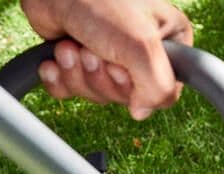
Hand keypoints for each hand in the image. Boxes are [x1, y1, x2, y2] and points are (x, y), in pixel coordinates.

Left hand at [20, 0, 193, 119]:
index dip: (138, 89)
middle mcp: (141, 52)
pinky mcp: (77, 60)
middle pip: (126, 97)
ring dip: (77, 75)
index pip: (164, 93)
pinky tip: (55, 59)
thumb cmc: (100, 1)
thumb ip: (158, 87)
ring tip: (72, 47)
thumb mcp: (142, 46)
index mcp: (168, 43)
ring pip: (97, 94)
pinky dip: (59, 78)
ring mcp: (108, 55)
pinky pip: (71, 91)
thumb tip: (141, 112)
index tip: (123, 66)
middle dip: (101, 78)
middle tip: (93, 51)